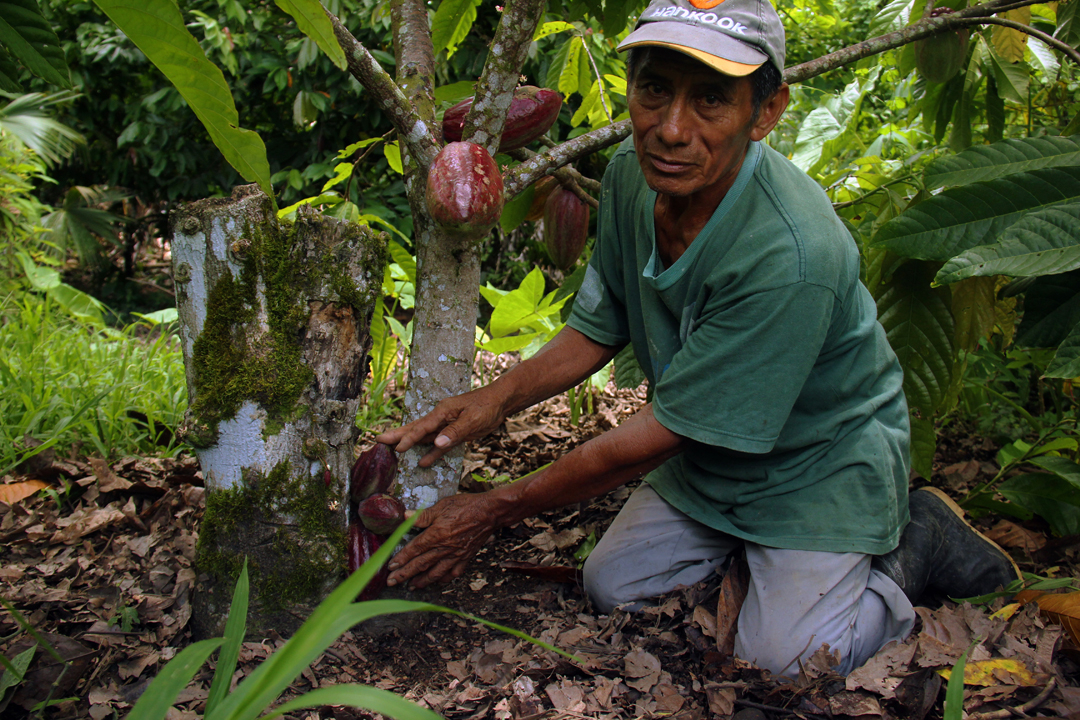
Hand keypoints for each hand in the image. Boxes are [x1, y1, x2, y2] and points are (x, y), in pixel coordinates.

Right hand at [376, 386, 506, 465]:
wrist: (500, 402)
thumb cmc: (487, 406)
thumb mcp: (473, 420)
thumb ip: (454, 432)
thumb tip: (436, 443)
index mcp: (442, 412)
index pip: (422, 427)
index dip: (409, 438)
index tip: (395, 447)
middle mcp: (441, 418)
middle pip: (416, 428)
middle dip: (398, 435)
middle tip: (379, 440)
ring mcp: (446, 426)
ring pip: (424, 437)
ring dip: (410, 443)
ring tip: (392, 449)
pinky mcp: (454, 433)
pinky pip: (439, 444)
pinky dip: (431, 453)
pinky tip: (422, 462)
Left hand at [387, 493, 497, 588]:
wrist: (490, 512)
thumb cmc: (466, 506)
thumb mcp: (442, 506)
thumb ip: (423, 515)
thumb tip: (405, 517)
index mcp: (436, 534)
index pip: (414, 549)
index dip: (401, 558)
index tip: (391, 566)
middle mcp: (444, 548)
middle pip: (421, 564)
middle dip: (405, 574)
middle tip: (392, 582)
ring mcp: (455, 555)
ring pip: (435, 572)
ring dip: (422, 581)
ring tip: (412, 586)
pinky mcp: (466, 557)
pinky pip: (453, 572)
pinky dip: (444, 579)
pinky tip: (438, 581)